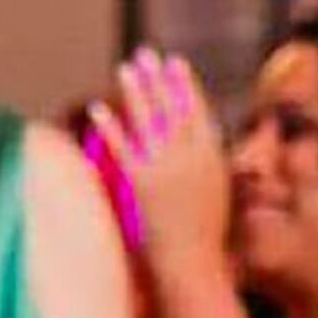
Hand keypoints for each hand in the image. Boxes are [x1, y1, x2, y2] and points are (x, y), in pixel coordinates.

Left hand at [92, 49, 231, 281]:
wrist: (193, 263)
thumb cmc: (209, 235)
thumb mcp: (219, 193)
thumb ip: (210, 165)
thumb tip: (202, 145)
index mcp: (214, 158)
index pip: (199, 112)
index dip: (188, 85)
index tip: (178, 63)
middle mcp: (192, 157)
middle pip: (174, 107)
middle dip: (161, 78)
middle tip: (148, 54)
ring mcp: (167, 167)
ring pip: (150, 118)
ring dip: (137, 91)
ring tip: (125, 68)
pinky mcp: (142, 181)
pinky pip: (123, 146)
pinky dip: (110, 125)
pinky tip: (99, 107)